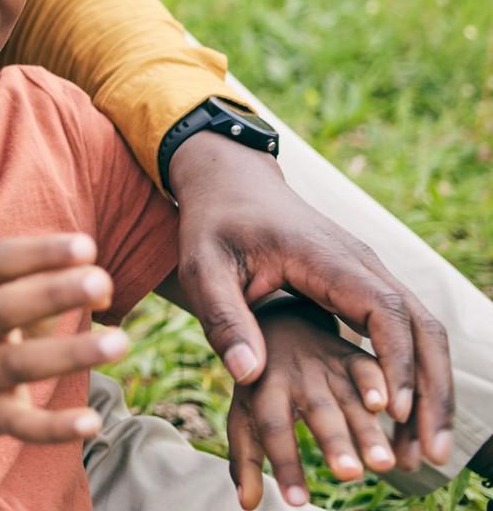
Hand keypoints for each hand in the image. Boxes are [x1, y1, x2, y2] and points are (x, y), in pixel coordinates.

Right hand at [0, 234, 129, 447]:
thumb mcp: (10, 300)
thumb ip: (53, 286)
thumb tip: (105, 288)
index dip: (40, 252)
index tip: (86, 246)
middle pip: (4, 308)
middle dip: (52, 293)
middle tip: (100, 281)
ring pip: (18, 364)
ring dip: (68, 353)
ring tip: (120, 342)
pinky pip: (21, 423)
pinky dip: (54, 426)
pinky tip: (93, 422)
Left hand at [168, 133, 452, 469]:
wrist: (231, 182)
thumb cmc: (213, 223)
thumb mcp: (201, 265)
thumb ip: (222, 316)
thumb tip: (248, 376)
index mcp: (325, 256)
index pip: (382, 309)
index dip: (394, 361)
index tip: (392, 411)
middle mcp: (361, 263)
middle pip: (422, 326)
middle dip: (432, 390)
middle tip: (430, 453)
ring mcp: (369, 274)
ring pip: (423, 332)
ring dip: (432, 389)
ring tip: (427, 451)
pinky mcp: (365, 287)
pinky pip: (404, 332)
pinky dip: (414, 374)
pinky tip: (406, 420)